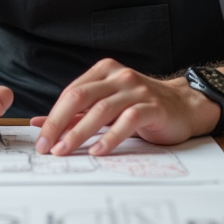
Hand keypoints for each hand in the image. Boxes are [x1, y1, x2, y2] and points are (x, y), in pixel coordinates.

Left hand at [30, 59, 219, 157]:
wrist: (184, 106)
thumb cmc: (142, 108)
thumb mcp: (107, 107)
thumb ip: (76, 114)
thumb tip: (39, 124)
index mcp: (104, 72)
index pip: (71, 93)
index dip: (53, 117)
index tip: (41, 140)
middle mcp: (119, 77)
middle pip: (80, 97)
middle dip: (58, 124)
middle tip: (46, 147)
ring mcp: (137, 90)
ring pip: (101, 110)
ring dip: (79, 133)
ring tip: (65, 151)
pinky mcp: (153, 107)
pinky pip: (127, 121)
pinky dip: (110, 137)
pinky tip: (98, 151)